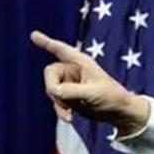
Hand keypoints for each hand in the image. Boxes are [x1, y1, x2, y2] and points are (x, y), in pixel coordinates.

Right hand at [30, 30, 148, 134]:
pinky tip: (68, 118)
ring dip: (59, 103)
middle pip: (50, 74)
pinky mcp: (69, 96)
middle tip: (63, 100)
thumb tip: (53, 91)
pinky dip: (60, 109)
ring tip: (70, 114)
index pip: (60, 50)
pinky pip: (56, 101)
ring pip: (52, 90)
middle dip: (54, 88)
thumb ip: (71, 91)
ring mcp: (69, 84)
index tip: (33, 35)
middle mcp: (73, 70)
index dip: (46, 42)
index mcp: (81, 62)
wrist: (119, 112)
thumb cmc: (112, 97)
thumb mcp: (93, 93)